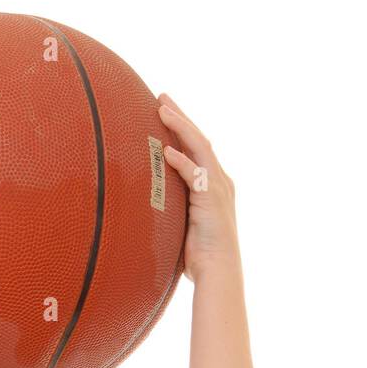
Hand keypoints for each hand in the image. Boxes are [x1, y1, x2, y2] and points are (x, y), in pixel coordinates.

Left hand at [157, 94, 239, 281]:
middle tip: (162, 96)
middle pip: (199, 139)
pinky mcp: (212, 199)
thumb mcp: (184, 225)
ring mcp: (218, 188)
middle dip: (181, 117)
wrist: (218, 271)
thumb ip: (173, 209)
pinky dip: (181, 162)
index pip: (198, 149)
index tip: (165, 111)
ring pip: (199, 147)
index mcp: (214, 185)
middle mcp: (220, 181)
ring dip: (181, 127)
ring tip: (162, 109)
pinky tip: (166, 152)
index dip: (183, 129)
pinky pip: (196, 174)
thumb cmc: (200, 256)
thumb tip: (146, 207)